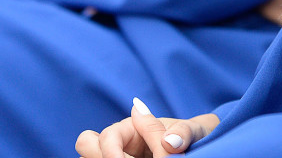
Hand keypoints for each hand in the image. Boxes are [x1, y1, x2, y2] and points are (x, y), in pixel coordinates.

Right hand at [76, 99, 218, 157]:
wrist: (197, 145)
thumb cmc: (192, 135)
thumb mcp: (191, 132)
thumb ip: (183, 133)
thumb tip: (170, 141)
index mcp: (132, 126)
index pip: (107, 137)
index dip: (112, 153)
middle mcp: (119, 142)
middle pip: (85, 143)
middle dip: (98, 156)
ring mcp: (117, 155)